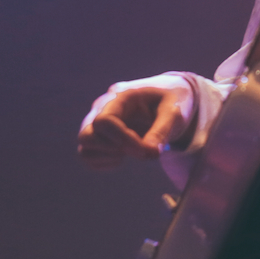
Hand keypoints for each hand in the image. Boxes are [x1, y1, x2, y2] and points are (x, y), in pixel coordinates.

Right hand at [77, 76, 194, 169]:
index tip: (145, 151)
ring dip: (107, 156)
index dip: (122, 140)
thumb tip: (149, 154)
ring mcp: (98, 121)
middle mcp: (103, 108)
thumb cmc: (173, 100)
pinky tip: (125, 155)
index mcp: (120, 96)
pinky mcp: (99, 136)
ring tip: (131, 151)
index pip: (104, 121)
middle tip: (140, 151)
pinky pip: (88, 155)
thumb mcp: (174, 112)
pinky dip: (104, 162)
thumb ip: (162, 131)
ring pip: (84, 146)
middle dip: (113, 150)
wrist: (170, 97)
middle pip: (86, 135)